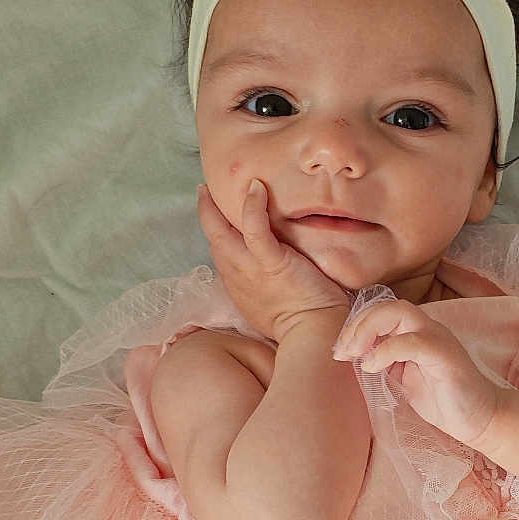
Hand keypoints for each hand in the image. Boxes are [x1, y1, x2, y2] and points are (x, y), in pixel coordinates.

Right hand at [196, 182, 351, 341]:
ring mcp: (250, 268)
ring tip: (217, 183)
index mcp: (238, 286)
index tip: (215, 218)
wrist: (314, 336)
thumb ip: (267, 286)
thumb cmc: (303, 324)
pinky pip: (254, 228)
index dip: (216, 233)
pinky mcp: (271, 262)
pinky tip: (255, 186)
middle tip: (204, 190)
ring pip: (222, 231)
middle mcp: (237, 275)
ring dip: (216, 205)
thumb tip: (277, 275)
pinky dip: (252, 206)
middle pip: (213, 238)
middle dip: (206, 213)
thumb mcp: (272, 306)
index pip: (221, 253)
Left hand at [332, 300, 508, 448]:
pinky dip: (385, 351)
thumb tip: (354, 357)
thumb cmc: (442, 401)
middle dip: (358, 325)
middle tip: (342, 352)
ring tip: (354, 355)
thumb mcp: (403, 379)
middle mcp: (428, 328)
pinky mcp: (445, 355)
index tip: (340, 352)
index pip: (382, 312)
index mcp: (418, 332)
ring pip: (400, 313)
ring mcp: (438, 338)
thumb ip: (384, 363)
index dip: (356, 326)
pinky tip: (371, 367)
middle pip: (388, 306)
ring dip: (368, 330)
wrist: (479, 420)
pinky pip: (411, 341)